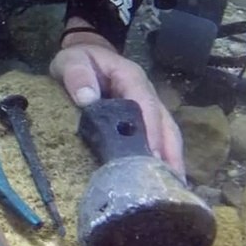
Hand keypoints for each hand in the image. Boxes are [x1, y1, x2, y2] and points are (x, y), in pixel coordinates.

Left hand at [49, 19, 184, 175]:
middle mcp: (147, 93)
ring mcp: (150, 107)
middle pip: (165, 123)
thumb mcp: (71, 60)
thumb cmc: (79, 60)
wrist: (85, 55)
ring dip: (173, 160)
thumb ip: (77, 75)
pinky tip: (166, 181)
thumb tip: (87, 98)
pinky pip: (161, 139)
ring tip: (173, 189)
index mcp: (131, 78)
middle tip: (169, 183)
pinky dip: (166, 159)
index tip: (151, 155)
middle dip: (169, 153)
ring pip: (169, 134)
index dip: (150, 130)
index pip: (145, 104)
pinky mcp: (146, 120)